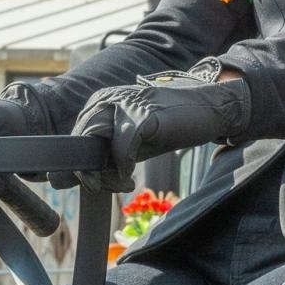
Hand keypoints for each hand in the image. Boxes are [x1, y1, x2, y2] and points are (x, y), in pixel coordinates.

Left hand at [70, 65, 249, 193]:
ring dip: (104, 172)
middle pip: (81, 140)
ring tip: (121, 183)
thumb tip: (74, 178)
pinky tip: (130, 174)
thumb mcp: (131, 142)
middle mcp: (108, 98)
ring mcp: (126, 103)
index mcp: (101, 102)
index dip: (79, 166)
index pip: (75, 138)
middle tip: (107, 187)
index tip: (94, 184)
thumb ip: (106, 154)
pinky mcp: (144, 113)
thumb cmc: (169, 126)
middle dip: (89, 172)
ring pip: (95, 141)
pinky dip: (123, 165)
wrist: (209, 109)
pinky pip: (122, 146)